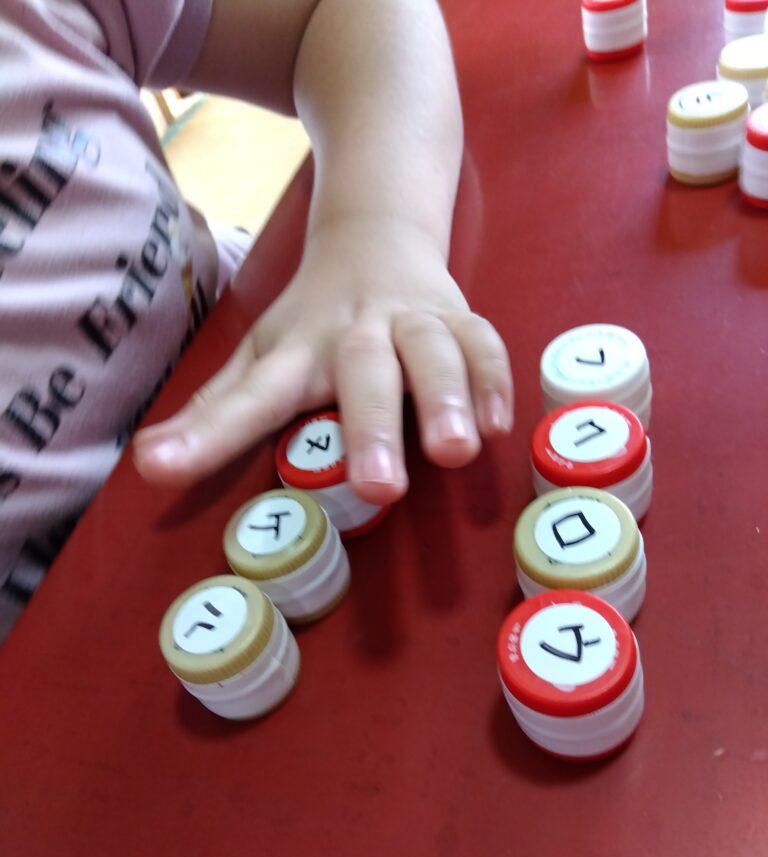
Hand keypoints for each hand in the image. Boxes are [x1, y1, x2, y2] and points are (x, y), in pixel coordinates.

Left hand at [133, 216, 512, 504]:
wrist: (378, 233)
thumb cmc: (316, 318)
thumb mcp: (263, 355)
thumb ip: (218, 410)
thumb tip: (147, 464)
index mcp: (297, 350)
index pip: (247, 396)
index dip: (205, 435)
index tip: (161, 467)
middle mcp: (355, 333)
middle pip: (362, 373)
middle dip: (371, 426)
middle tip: (377, 488)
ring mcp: (412, 321)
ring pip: (433, 351)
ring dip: (446, 397)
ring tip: (456, 450)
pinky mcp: (459, 317)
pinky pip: (483, 343)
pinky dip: (494, 380)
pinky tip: (499, 425)